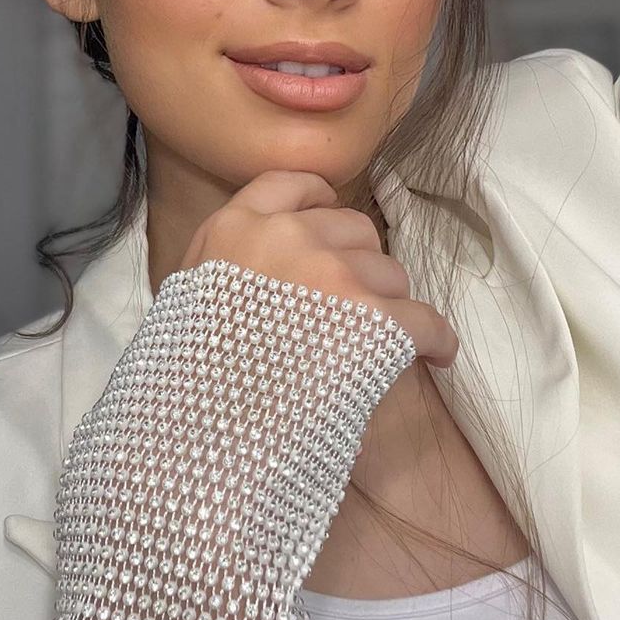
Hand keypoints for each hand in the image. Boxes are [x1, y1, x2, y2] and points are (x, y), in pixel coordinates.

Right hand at [180, 168, 459, 368]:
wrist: (207, 435)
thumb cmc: (188, 381)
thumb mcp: (184, 303)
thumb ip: (222, 269)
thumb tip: (257, 271)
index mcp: (234, 230)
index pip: (289, 185)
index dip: (317, 198)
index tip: (329, 211)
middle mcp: (286, 237)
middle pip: (354, 228)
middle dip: (359, 263)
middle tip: (352, 307)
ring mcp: (333, 274)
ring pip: (391, 273)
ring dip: (388, 305)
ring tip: (378, 346)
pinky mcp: (374, 319)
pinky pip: (427, 321)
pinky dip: (435, 342)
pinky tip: (435, 358)